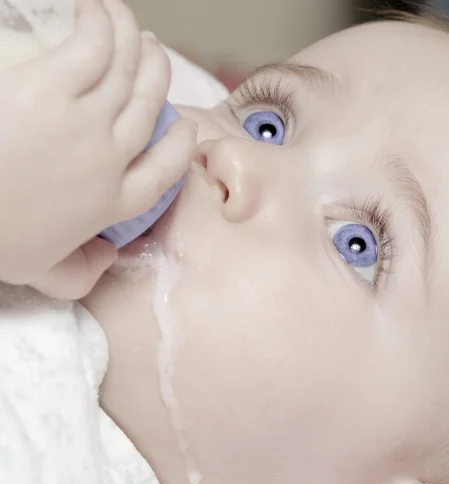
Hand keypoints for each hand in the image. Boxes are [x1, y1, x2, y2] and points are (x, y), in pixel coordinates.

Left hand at [0, 0, 195, 299]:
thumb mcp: (44, 274)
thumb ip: (82, 274)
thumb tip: (109, 259)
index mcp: (113, 204)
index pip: (163, 171)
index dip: (180, 146)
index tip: (185, 127)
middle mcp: (111, 161)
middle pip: (148, 111)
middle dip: (158, 78)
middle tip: (156, 56)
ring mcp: (85, 123)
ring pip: (127, 73)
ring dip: (135, 42)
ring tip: (131, 23)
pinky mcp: (51, 90)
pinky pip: (92, 48)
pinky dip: (102, 25)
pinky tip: (99, 9)